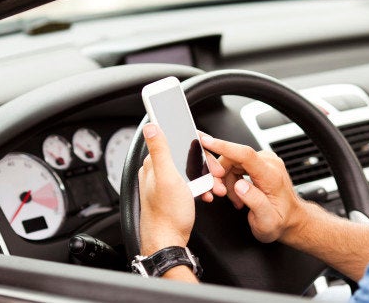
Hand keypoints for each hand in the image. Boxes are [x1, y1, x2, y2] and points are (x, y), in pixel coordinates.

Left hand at [138, 124, 224, 255]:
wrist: (168, 242)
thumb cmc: (167, 215)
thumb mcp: (167, 177)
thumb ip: (160, 150)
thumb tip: (151, 126)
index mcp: (154, 164)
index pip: (178, 143)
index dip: (197, 148)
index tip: (210, 157)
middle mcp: (157, 172)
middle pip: (187, 158)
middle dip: (205, 166)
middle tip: (218, 175)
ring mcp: (165, 185)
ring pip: (190, 172)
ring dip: (206, 178)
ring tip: (216, 188)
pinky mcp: (172, 196)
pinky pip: (191, 186)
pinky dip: (201, 188)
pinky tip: (208, 195)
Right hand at [200, 135, 304, 242]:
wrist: (291, 218)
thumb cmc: (280, 221)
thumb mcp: (267, 221)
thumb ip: (254, 202)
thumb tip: (240, 186)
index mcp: (271, 175)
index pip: (244, 154)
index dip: (223, 146)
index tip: (206, 141)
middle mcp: (269, 163)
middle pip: (232, 158)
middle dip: (220, 175)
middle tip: (220, 194)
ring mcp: (264, 161)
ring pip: (231, 162)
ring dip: (226, 180)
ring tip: (235, 200)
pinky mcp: (259, 162)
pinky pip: (236, 164)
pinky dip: (231, 179)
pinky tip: (237, 193)